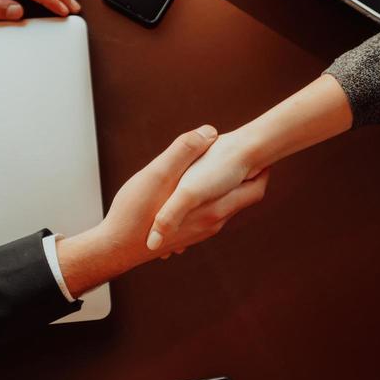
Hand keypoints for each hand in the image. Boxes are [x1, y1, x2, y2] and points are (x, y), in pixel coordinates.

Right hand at [56, 126, 269, 294]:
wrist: (115, 248)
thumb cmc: (134, 211)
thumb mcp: (157, 174)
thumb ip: (184, 152)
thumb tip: (209, 131)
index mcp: (214, 208)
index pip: (255, 188)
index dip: (262, 167)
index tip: (265, 148)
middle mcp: (212, 223)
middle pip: (244, 197)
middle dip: (248, 175)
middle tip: (252, 152)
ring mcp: (199, 232)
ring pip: (224, 206)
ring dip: (227, 187)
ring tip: (226, 166)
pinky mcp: (186, 236)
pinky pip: (207, 214)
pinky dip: (210, 199)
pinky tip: (197, 190)